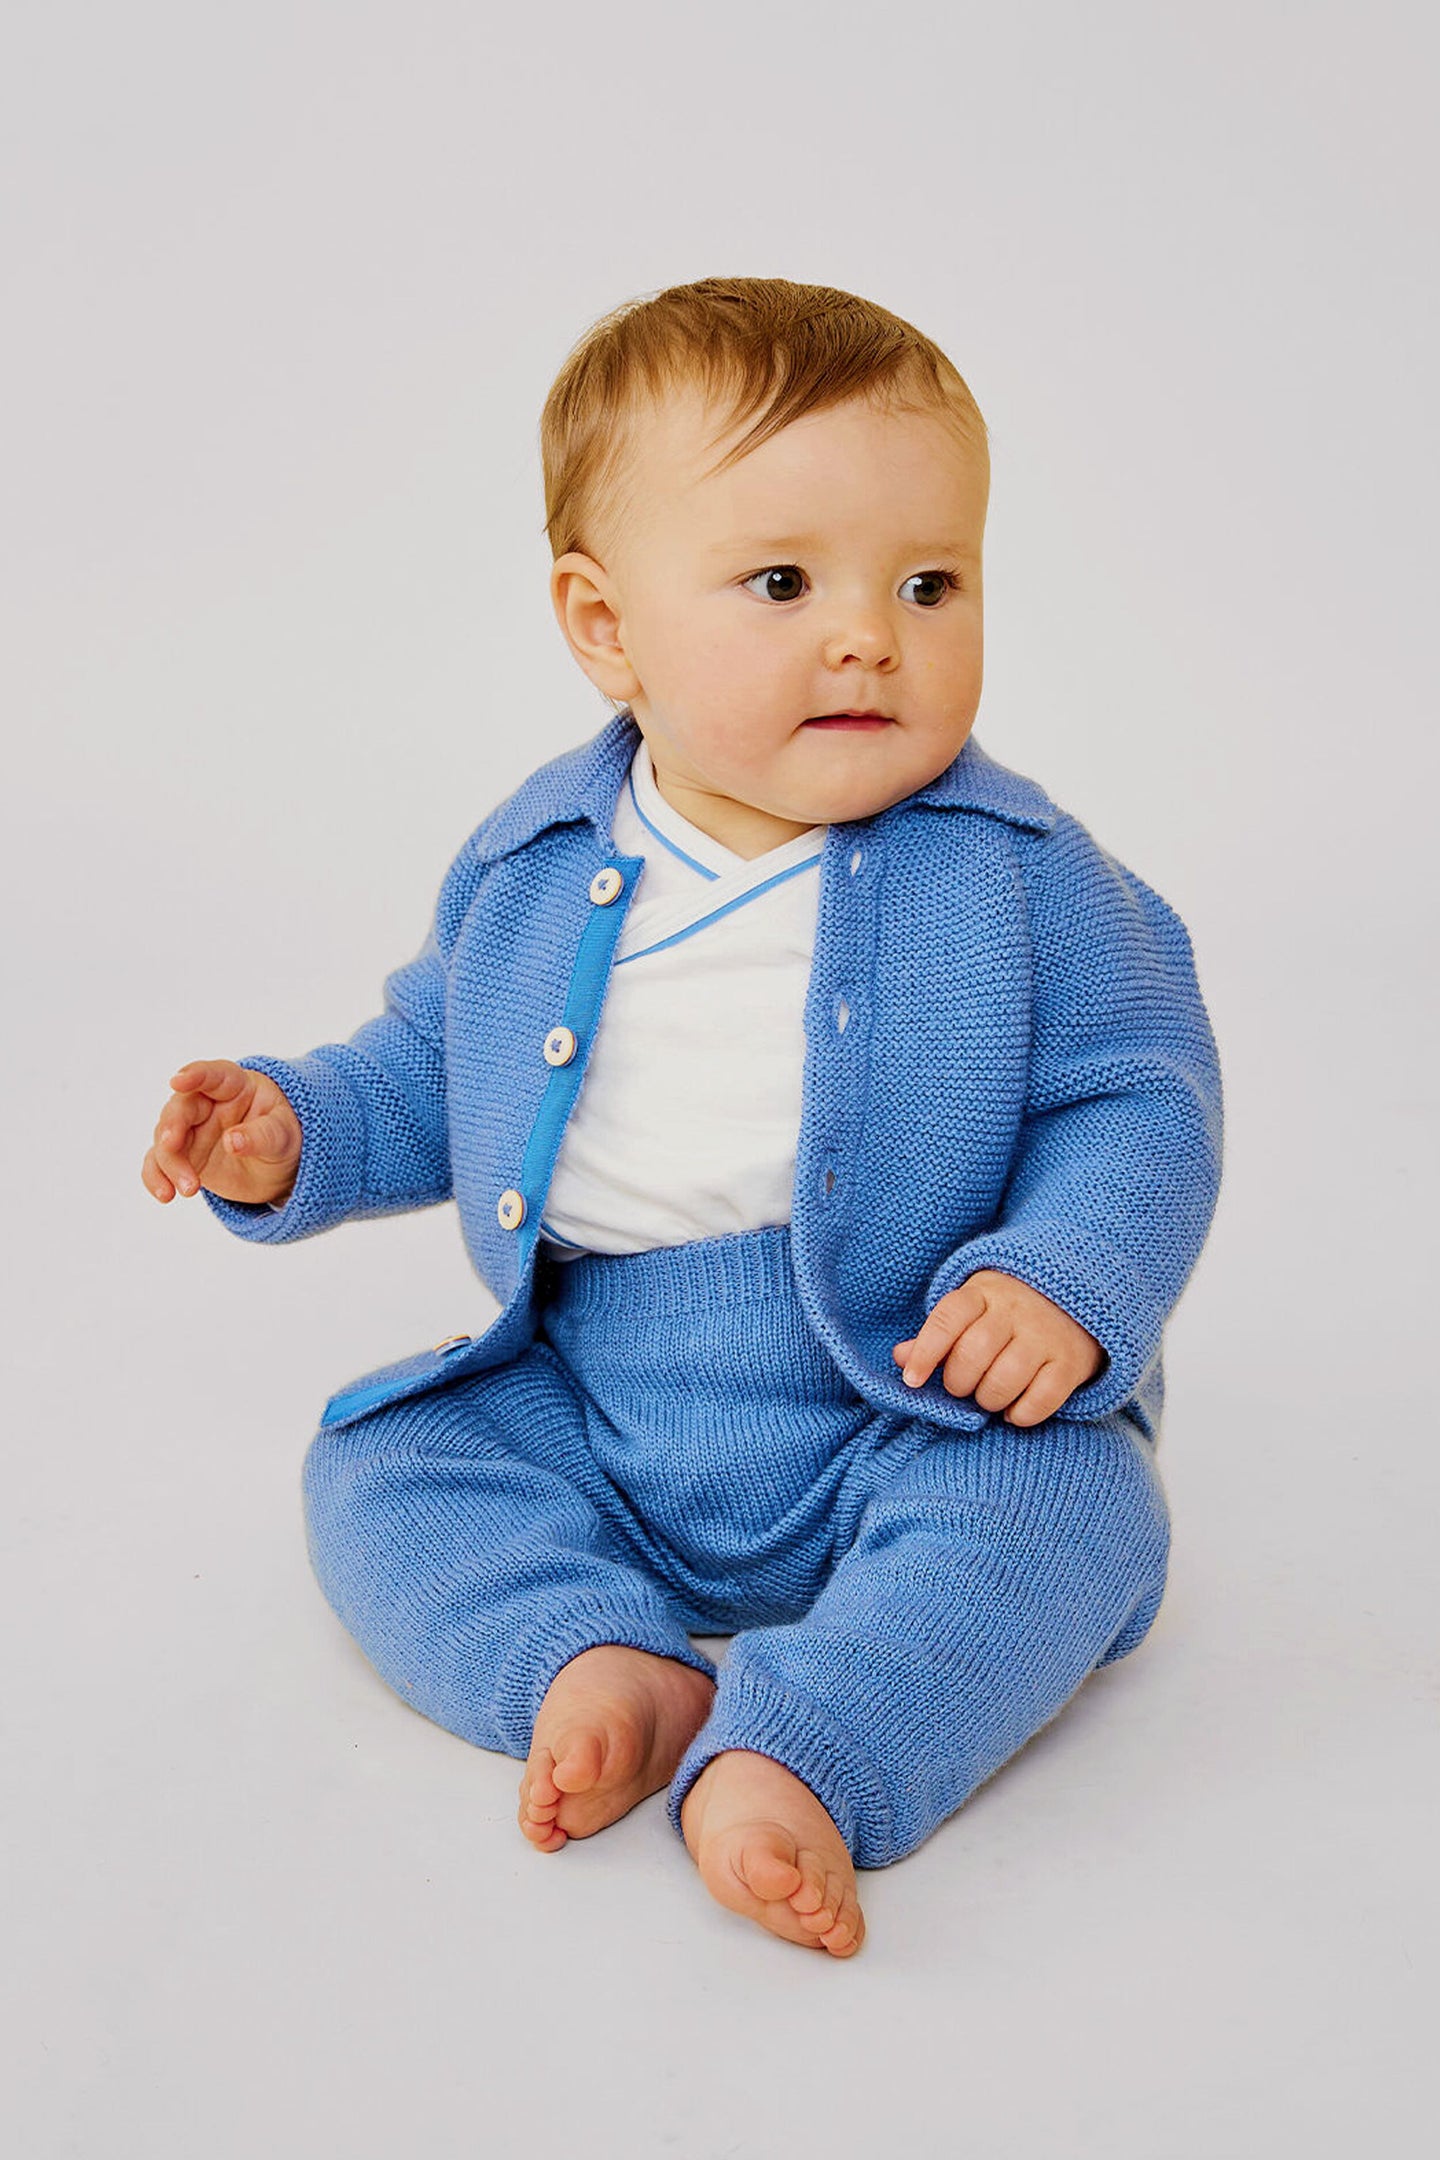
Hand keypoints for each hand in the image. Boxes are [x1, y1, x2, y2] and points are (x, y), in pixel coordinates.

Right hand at [142, 1059, 301, 1208]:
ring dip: (170, 1164)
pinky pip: (160, 1164)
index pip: (213, 1075)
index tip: (177, 1081)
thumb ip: (262, 1135)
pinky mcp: (182, 1156)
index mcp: (235, 1086)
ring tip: (190, 1189)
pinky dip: (156, 1178)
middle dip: (172, 1126)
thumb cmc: (283, 1136)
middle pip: (180, 1109)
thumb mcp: (284, 1135)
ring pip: (166, 1140)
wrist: (279, 1167)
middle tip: (171, 1145)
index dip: (195, 1075)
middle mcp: (206, 1105)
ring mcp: (191, 1131)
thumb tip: (232, 1141)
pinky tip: (164, 1194)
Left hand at [892, 1269, 1105, 1427]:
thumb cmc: (1006, 1315)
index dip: (925, 1353)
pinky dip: (1022, 1414)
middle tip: (962, 1387)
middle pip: (973, 1353)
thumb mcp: (971, 1313)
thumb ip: (936, 1336)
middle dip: (958, 1382)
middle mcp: (1015, 1310)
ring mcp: (1045, 1335)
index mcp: (982, 1293)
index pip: (947, 1319)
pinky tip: (1014, 1410)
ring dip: (988, 1400)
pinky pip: (1042, 1398)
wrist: (1075, 1301)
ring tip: (988, 1397)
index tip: (912, 1380)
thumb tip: (900, 1358)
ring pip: (1005, 1379)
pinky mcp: (1071, 1361)